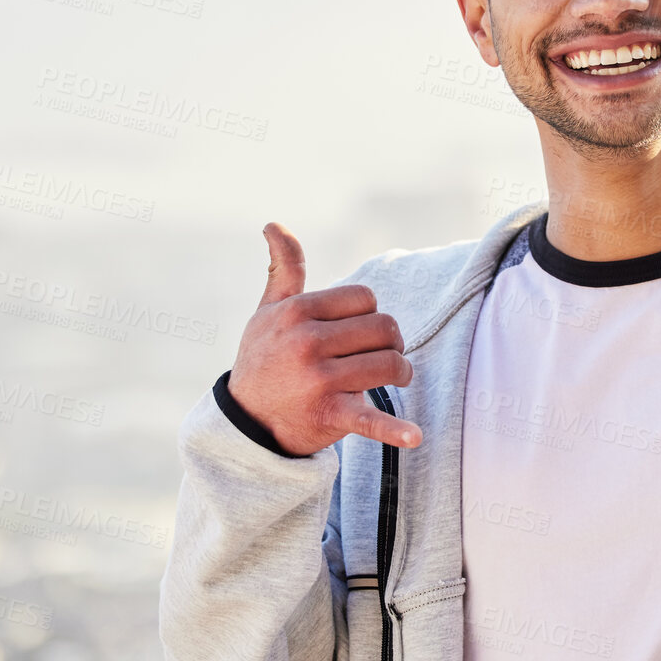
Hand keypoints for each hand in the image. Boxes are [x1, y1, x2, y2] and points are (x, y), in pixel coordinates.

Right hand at [226, 222, 422, 454]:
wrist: (246, 421)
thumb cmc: (264, 358)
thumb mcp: (268, 312)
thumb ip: (283, 269)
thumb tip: (273, 224)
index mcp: (297, 312)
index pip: (365, 298)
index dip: (369, 314)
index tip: (359, 332)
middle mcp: (307, 342)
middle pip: (383, 328)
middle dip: (390, 342)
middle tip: (379, 356)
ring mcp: (318, 380)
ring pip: (390, 364)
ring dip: (399, 372)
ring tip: (391, 379)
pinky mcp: (328, 415)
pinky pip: (369, 420)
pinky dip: (393, 430)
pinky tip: (414, 436)